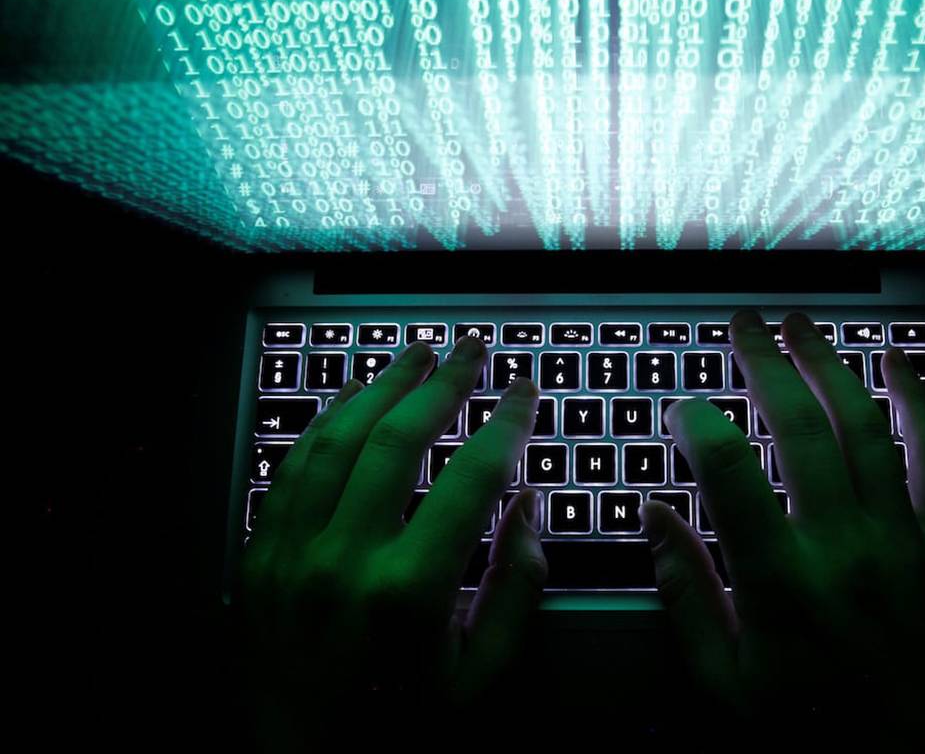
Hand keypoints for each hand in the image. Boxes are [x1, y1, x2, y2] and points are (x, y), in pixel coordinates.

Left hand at [237, 336, 544, 744]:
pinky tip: (349, 395)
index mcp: (408, 593)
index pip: (471, 478)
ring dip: (379, 387)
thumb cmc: (404, 726)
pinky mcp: (258, 558)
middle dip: (443, 383)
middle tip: (472, 347)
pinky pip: (288, 469)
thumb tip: (529, 502)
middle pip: (398, 440)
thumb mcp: (481, 674)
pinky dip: (322, 424)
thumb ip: (517, 586)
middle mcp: (343, 562)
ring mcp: (290, 556)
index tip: (524, 392)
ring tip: (415, 354)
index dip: (506, 424)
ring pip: (335, 441)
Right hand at [642, 309, 924, 746]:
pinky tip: (897, 364)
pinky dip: (918, 405)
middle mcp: (842, 547)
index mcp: (781, 581)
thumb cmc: (809, 718)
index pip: (729, 473)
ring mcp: (900, 539)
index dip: (699, 425)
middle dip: (765, 364)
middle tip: (743, 323)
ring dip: (830, 365)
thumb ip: (685, 592)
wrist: (912, 749)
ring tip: (802, 324)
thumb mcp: (726, 677)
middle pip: (801, 428)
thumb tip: (656, 515)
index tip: (682, 407)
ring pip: (865, 427)